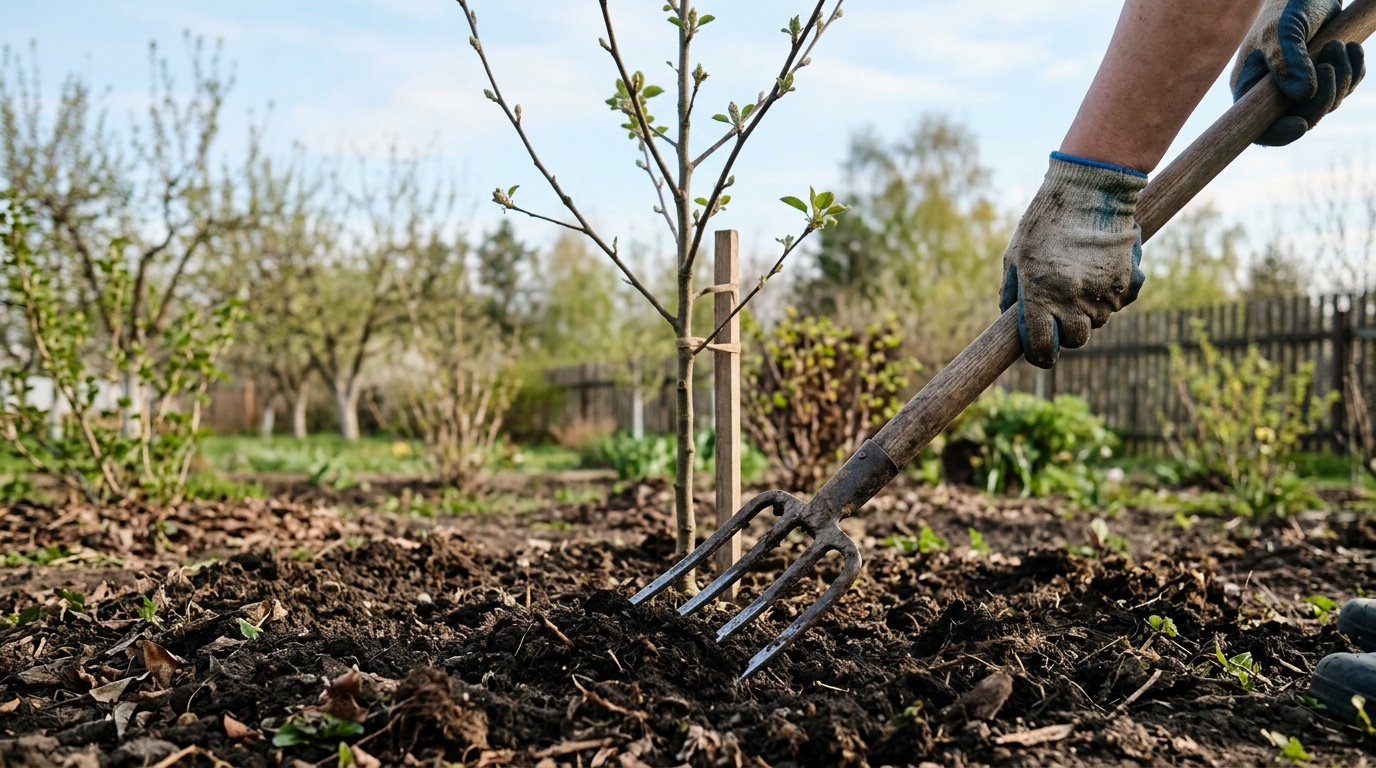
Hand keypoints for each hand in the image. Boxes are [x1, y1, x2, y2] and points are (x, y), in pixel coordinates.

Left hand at [999, 153, 1146, 368]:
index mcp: (1040, 297)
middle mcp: (1072, 301)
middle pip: (1075, 340)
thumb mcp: (1016, 255)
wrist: (1090, 191)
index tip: (1041, 353)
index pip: (1041, 348)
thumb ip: (1012, 291)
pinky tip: (1101, 269)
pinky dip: (1111, 294)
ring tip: (1081, 277)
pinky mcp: (1128, 282)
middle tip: (1061, 310)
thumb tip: (1010, 318)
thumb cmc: (1045, 222)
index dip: (1040, 355)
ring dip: (1089, 309)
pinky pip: (1119, 303)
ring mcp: (1103, 293)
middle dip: (1067, 331)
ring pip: (1098, 321)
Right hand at [1232, 0, 1365, 145]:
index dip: (1278, 134)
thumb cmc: (1286, 8)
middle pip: (1301, 119)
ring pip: (1327, 104)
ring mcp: (1300, 88)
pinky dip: (1354, 72)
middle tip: (1331, 64)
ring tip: (1339, 45)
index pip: (1258, 127)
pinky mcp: (1323, 77)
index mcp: (1250, 88)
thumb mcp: (1281, 31)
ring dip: (1342, 78)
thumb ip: (1288, 61)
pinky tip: (1352, 48)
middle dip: (1323, 97)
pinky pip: (1344, 89)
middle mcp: (1273, 94)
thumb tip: (1302, 95)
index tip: (1301, 126)